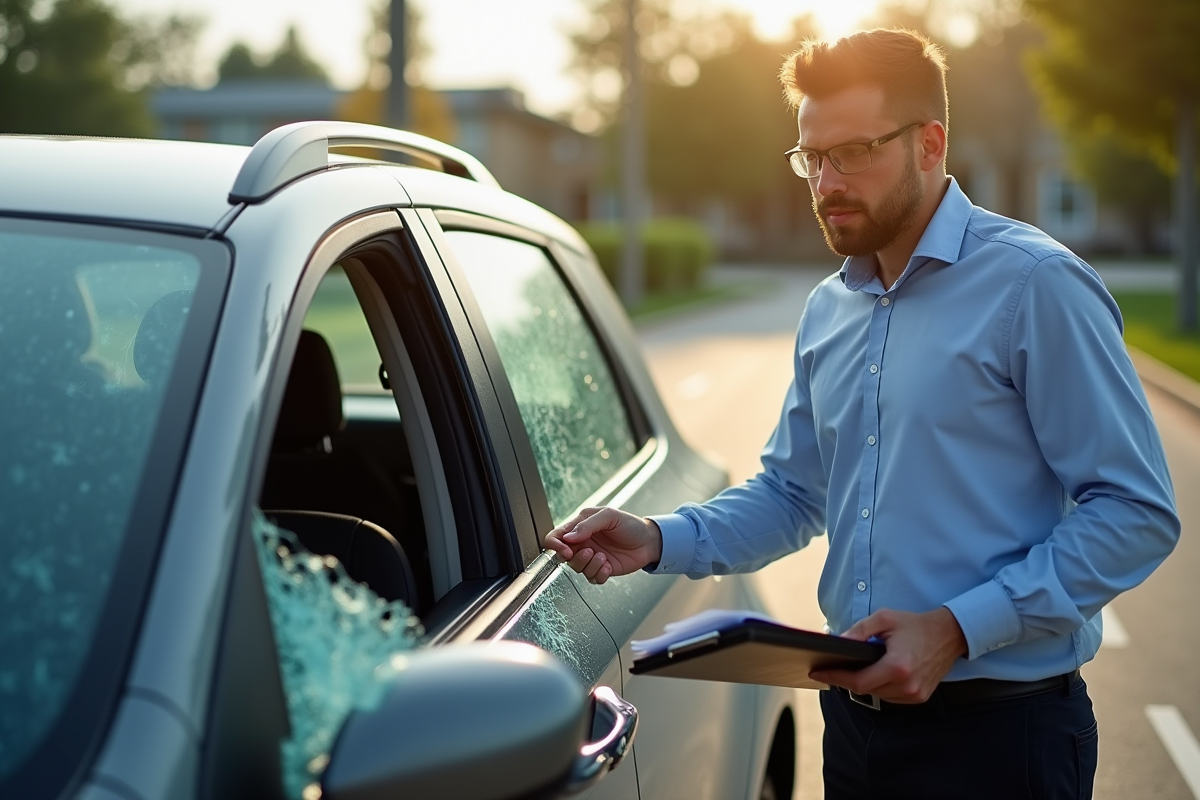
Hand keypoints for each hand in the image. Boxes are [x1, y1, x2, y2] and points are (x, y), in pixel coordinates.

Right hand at [543, 507, 663, 584]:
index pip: (556, 536)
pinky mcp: (601, 570)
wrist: (649, 541)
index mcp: (579, 528)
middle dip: (574, 557)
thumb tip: (569, 537)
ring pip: (577, 569)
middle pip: (563, 556)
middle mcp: (583, 543)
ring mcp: (591, 558)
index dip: (555, 545)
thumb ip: (588, 524)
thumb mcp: (609, 516)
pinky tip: (609, 566)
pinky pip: (592, 578)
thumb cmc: (629, 524)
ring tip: (603, 557)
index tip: (566, 549)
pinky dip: (599, 574)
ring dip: (589, 565)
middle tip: (589, 551)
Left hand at [810, 607, 967, 703]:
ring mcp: (914, 694)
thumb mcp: (884, 619)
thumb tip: (838, 643)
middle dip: (846, 679)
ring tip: (852, 669)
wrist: (948, 635)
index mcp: (897, 666)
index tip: (816, 673)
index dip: (835, 678)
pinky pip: (891, 697)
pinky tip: (875, 674)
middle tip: (830, 668)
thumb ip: (860, 631)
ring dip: (864, 684)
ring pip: (877, 695)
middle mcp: (907, 685)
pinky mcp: (920, 697)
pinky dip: (880, 687)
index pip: (858, 681)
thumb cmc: (915, 625)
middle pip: (865, 690)